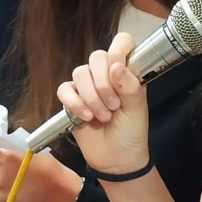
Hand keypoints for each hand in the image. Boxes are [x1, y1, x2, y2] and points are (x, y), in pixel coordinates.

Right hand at [56, 32, 151, 176]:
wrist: (117, 159)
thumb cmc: (131, 132)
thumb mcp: (137, 109)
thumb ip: (130, 86)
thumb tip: (116, 66)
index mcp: (126, 71)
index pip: (121, 42)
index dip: (118, 50)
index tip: (117, 68)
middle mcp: (105, 74)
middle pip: (96, 57)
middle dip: (103, 83)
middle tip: (113, 105)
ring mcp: (87, 86)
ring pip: (80, 73)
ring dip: (91, 97)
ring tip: (103, 116)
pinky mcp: (71, 100)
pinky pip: (64, 90)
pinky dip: (74, 103)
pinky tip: (85, 117)